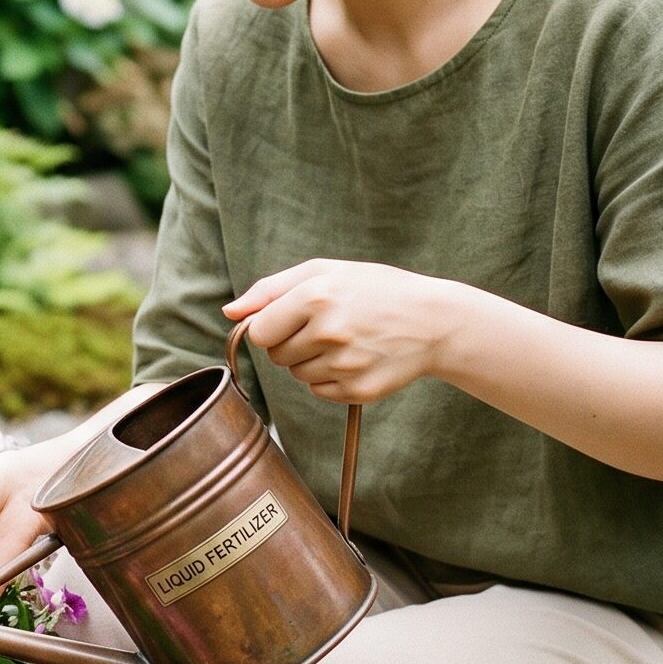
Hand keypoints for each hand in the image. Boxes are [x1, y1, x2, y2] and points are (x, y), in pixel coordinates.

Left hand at [225, 258, 461, 403]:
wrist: (432, 321)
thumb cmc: (374, 290)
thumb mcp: (324, 272)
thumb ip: (271, 289)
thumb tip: (230, 312)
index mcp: (316, 297)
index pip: (260, 332)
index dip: (271, 327)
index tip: (291, 319)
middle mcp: (330, 332)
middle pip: (277, 356)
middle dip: (292, 343)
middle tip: (325, 327)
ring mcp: (345, 364)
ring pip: (298, 375)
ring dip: (311, 361)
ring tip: (344, 341)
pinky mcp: (358, 390)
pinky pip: (320, 391)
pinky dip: (330, 379)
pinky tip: (355, 359)